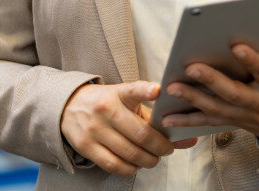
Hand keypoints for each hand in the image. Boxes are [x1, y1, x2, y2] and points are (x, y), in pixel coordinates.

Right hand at [61, 81, 196, 176]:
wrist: (69, 106)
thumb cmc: (109, 103)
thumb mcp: (129, 102)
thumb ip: (156, 118)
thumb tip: (188, 139)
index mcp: (120, 93)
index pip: (134, 90)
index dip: (146, 91)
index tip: (158, 90)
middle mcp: (106, 110)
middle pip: (140, 134)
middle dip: (161, 147)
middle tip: (167, 149)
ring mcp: (95, 129)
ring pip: (129, 153)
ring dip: (148, 160)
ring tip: (154, 158)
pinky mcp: (86, 146)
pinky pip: (114, 165)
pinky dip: (130, 169)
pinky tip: (136, 164)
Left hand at [161, 41, 258, 152]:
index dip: (253, 62)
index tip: (237, 46)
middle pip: (234, 93)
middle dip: (212, 81)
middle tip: (192, 67)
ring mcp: (246, 115)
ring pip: (217, 107)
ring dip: (193, 99)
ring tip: (173, 88)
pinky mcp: (237, 121)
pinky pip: (211, 121)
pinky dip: (189, 119)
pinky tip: (169, 117)